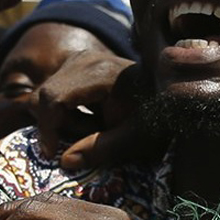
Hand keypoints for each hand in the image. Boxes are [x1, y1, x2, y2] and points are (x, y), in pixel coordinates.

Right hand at [30, 51, 159, 170]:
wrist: (173, 93)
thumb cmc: (160, 115)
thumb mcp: (136, 138)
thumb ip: (102, 150)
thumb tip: (64, 161)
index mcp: (100, 72)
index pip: (53, 97)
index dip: (47, 126)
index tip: (51, 153)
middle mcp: (85, 59)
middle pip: (46, 94)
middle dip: (59, 124)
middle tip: (88, 138)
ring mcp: (81, 59)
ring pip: (47, 92)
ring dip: (64, 118)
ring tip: (95, 127)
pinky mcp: (79, 64)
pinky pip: (55, 88)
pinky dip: (66, 110)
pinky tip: (92, 117)